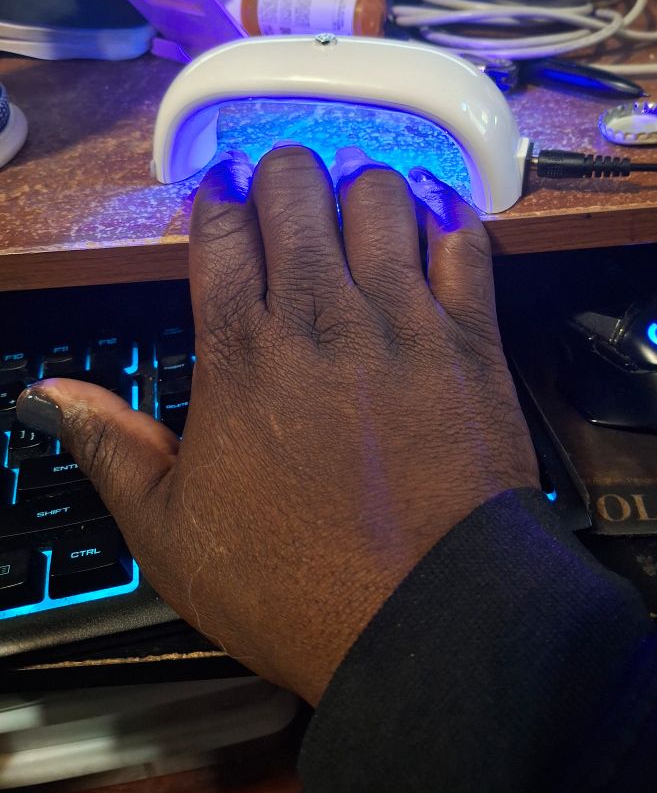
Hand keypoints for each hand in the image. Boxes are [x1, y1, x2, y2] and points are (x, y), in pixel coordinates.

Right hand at [18, 146, 537, 704]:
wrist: (428, 619)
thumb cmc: (300, 585)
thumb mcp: (172, 533)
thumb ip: (111, 448)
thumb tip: (51, 396)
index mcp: (240, 354)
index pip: (220, 230)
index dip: (218, 200)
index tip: (223, 194)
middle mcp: (319, 317)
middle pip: (294, 189)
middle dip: (283, 174)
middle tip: (286, 189)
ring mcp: (400, 322)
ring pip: (378, 195)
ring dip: (359, 185)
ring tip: (356, 204)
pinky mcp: (469, 340)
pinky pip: (464, 242)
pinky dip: (446, 214)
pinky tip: (433, 215)